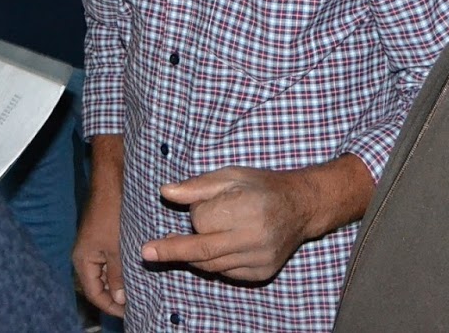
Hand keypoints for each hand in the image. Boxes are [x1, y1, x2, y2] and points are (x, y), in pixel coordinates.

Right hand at [73, 189, 125, 316]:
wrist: (111, 182)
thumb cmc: (111, 213)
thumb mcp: (116, 248)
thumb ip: (117, 274)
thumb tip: (119, 298)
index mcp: (82, 260)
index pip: (94, 293)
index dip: (110, 306)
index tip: (128, 313)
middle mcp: (85, 255)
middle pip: (98, 285)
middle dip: (115, 296)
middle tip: (136, 304)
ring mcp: (93, 246)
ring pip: (105, 273)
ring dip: (119, 282)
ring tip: (137, 291)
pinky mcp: (103, 237)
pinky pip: (109, 260)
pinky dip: (120, 268)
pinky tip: (135, 271)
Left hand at [140, 166, 315, 282]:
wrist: (301, 206)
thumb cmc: (262, 186)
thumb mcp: (230, 175)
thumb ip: (196, 186)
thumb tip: (165, 192)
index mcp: (246, 208)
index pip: (202, 220)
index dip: (196, 212)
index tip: (203, 202)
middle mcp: (254, 237)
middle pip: (201, 250)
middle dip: (172, 250)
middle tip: (147, 252)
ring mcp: (259, 259)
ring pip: (212, 264)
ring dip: (195, 254)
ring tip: (182, 243)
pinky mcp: (262, 273)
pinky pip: (226, 272)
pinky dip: (215, 262)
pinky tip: (219, 247)